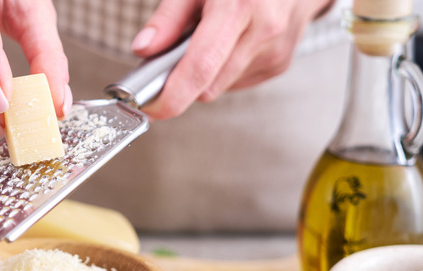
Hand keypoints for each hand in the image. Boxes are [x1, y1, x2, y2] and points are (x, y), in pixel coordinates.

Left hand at [132, 0, 333, 119]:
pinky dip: (223, 70)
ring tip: (210, 38)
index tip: (150, 108)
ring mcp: (274, 51)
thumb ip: (168, 18)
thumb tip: (143, 50)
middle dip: (183, 81)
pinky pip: (235, 82)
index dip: (172, 95)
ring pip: (220, 88)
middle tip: (172, 58)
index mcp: (239, 6)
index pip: (201, 67)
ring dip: (205, 74)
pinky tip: (230, 43)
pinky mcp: (279, 64)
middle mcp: (263, 31)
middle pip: (208, 86)